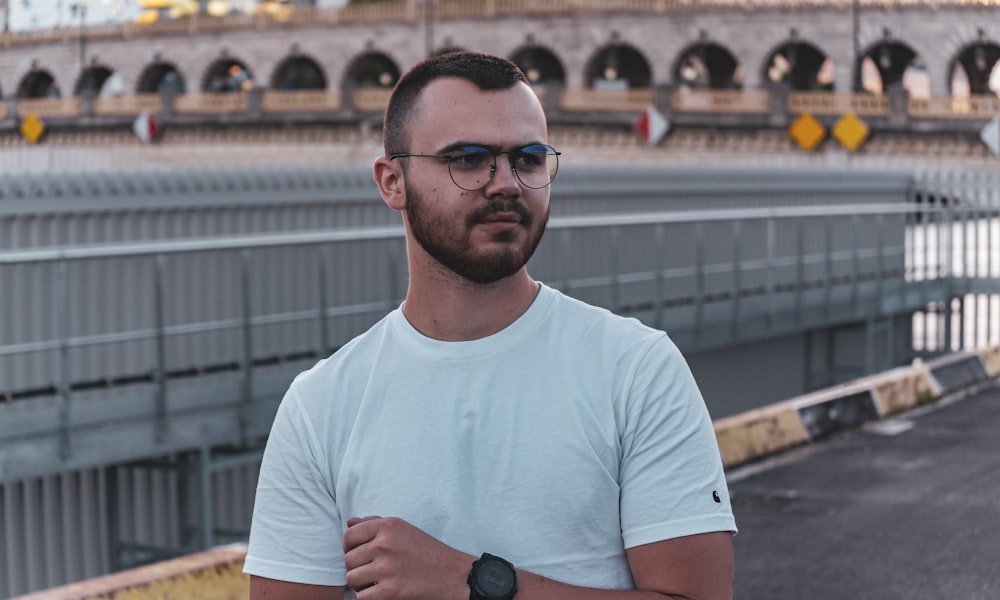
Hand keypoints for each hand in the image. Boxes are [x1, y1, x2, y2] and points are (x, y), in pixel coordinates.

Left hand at [343, 516, 472, 599]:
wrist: (452, 575)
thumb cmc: (427, 551)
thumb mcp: (403, 529)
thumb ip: (375, 523)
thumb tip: (350, 523)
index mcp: (388, 526)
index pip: (349, 536)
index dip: (350, 547)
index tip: (360, 554)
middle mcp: (385, 544)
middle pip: (349, 559)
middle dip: (358, 567)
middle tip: (372, 570)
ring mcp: (386, 568)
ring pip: (351, 579)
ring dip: (361, 584)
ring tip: (376, 582)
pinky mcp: (389, 591)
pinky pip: (361, 597)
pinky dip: (369, 598)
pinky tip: (381, 593)